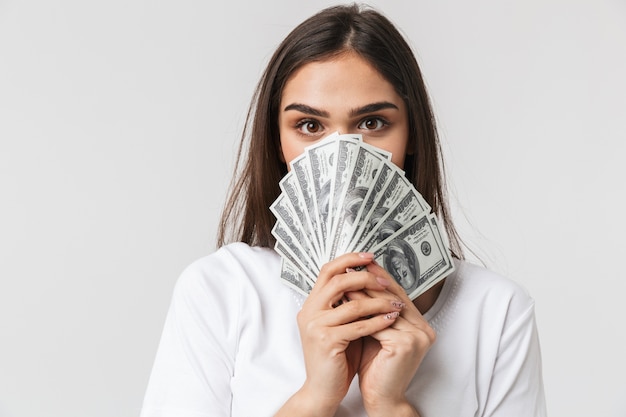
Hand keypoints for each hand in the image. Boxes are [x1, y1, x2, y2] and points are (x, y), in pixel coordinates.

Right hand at [276, 253, 403, 416]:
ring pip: (353, 304)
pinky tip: (391, 319)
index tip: (369, 256)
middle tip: (386, 282)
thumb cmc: (335, 357)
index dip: (349, 259)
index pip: (328, 270)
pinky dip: (378, 321)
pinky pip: (358, 326)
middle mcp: (309, 311)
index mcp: (311, 304)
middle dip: (366, 278)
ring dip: (379, 302)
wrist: (322, 389)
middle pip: (339, 280)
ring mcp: (316, 326)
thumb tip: (370, 280)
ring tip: (397, 304)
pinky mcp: (327, 341)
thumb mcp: (339, 324)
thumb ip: (347, 303)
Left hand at [355, 261, 435, 415]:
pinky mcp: (405, 345)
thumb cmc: (377, 368)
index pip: (398, 294)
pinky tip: (346, 303)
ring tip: (344, 281)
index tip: (361, 264)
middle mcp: (424, 330)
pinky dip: (360, 311)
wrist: (381, 399)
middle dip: (369, 281)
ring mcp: (417, 337)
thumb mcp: (376, 333)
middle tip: (350, 267)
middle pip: (392, 297)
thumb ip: (375, 311)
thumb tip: (358, 281)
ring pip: (383, 308)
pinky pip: (377, 323)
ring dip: (361, 293)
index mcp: (421, 325)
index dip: (379, 277)